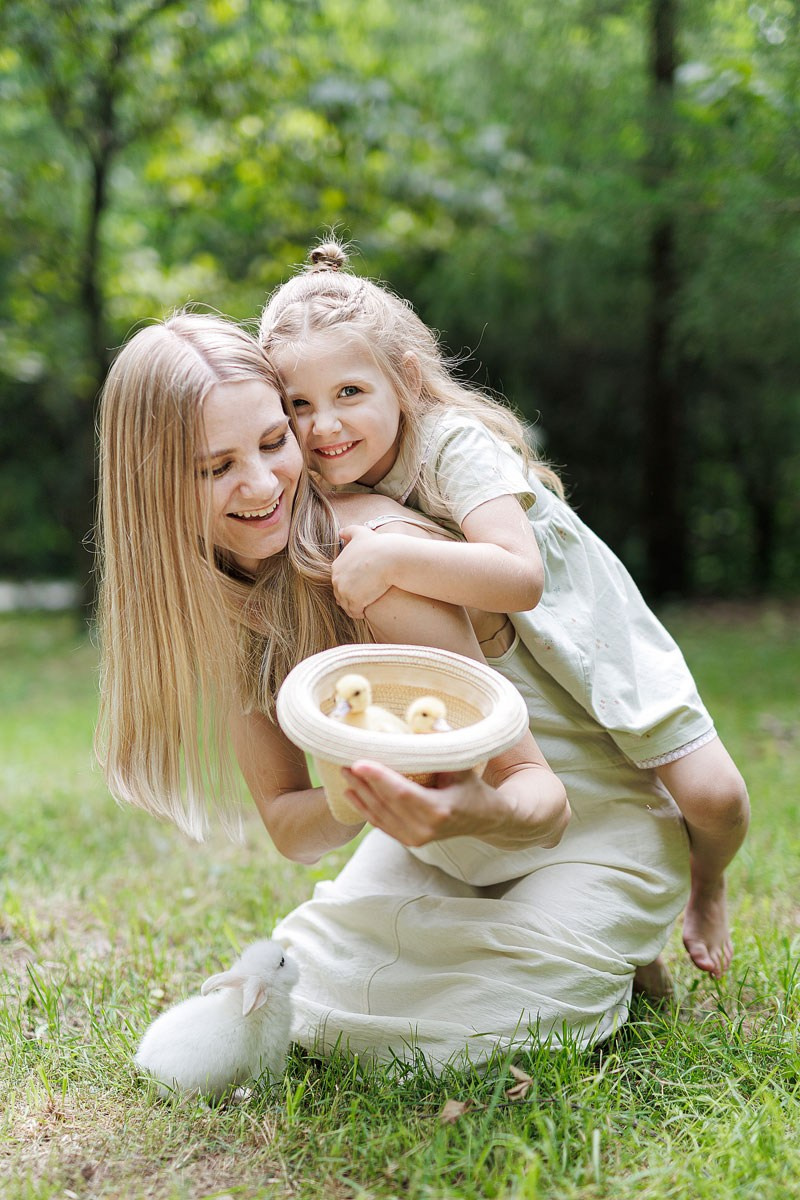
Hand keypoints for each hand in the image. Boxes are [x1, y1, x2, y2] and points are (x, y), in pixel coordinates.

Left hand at [332, 525, 393, 618]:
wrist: (389, 558)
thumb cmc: (377, 545)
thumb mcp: (361, 533)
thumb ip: (349, 531)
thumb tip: (340, 532)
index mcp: (336, 567)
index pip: (339, 581)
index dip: (350, 584)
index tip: (360, 586)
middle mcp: (336, 580)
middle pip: (341, 594)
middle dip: (350, 597)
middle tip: (362, 598)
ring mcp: (344, 592)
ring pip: (346, 605)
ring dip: (354, 607)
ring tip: (364, 606)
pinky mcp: (354, 602)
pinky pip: (354, 612)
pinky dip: (359, 613)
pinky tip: (366, 611)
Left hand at [340, 756, 568, 850]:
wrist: (485, 818)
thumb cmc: (472, 785)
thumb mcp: (462, 765)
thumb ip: (442, 745)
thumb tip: (424, 719)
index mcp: (440, 811)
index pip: (401, 793)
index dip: (378, 777)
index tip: (358, 761)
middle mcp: (425, 830)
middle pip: (385, 803)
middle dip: (362, 781)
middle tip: (342, 759)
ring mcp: (416, 839)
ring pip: (379, 815)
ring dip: (359, 793)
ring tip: (344, 772)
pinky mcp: (409, 842)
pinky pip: (381, 824)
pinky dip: (364, 808)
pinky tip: (350, 792)